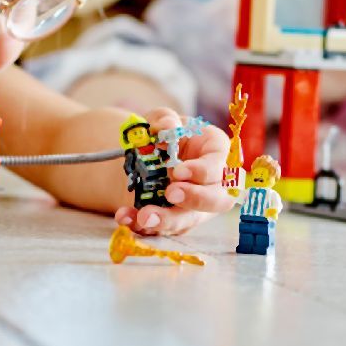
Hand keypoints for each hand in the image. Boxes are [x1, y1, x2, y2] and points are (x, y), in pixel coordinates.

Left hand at [114, 105, 233, 234]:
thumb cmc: (164, 135)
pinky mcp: (175, 220)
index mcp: (216, 153)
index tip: (180, 171)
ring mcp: (196, 206)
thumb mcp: (161, 119)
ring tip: (144, 216)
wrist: (145, 157)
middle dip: (195, 199)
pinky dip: (141, 224)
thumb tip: (167, 127)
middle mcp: (212, 184)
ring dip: (167, 220)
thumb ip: (165, 119)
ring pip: (190, 220)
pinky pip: (161, 227)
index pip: (220, 165)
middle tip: (170, 194)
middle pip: (218, 200)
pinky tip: (126, 216)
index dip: (203, 171)